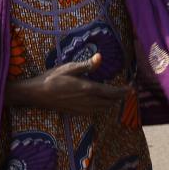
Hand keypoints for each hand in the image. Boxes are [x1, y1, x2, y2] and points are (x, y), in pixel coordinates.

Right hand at [5, 54, 127, 114]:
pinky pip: (94, 112)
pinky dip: (101, 108)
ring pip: (103, 109)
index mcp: (88, 89)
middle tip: (127, 91)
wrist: (37, 95)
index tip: (132, 88)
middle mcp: (87, 101)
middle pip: (110, 102)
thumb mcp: (69, 68)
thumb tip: (100, 57)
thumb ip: (87, 65)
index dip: (123, 91)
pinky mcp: (76, 112)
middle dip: (120, 97)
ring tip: (116, 97)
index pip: (111, 92)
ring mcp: (82, 109)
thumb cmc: (52, 78)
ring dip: (112, 103)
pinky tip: (100, 103)